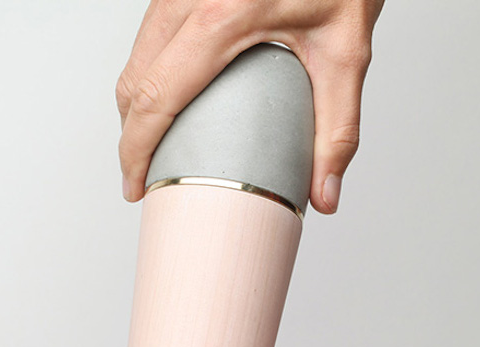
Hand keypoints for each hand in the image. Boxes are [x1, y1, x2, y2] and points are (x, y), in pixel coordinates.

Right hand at [116, 0, 384, 213]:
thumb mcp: (348, 53)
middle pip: (134, 80)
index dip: (135, 150)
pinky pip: (150, 34)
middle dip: (131, 136)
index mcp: (222, 16)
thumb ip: (338, 130)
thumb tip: (324, 195)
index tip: (136, 185)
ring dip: (138, 105)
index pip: (156, 96)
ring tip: (159, 147)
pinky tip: (173, 100)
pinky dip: (150, 73)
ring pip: (135, 56)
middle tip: (148, 178)